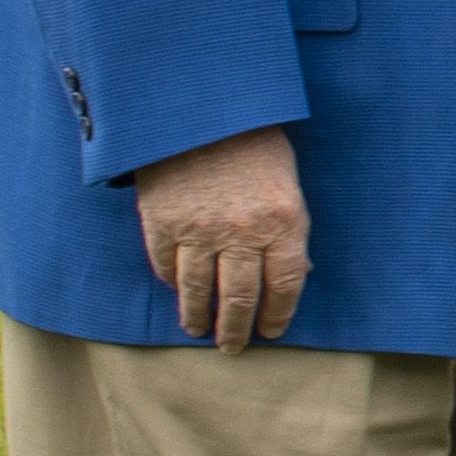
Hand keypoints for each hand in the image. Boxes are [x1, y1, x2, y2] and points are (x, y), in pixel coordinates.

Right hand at [134, 127, 311, 348]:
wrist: (199, 108)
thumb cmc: (254, 140)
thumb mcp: (287, 181)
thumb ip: (289, 228)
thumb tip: (294, 273)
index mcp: (283, 221)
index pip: (285, 285)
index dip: (278, 314)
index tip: (271, 331)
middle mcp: (242, 232)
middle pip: (241, 298)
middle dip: (237, 329)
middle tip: (233, 347)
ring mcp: (198, 230)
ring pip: (198, 291)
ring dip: (199, 317)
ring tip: (199, 330)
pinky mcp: (161, 223)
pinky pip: (166, 267)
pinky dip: (173, 284)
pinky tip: (178, 293)